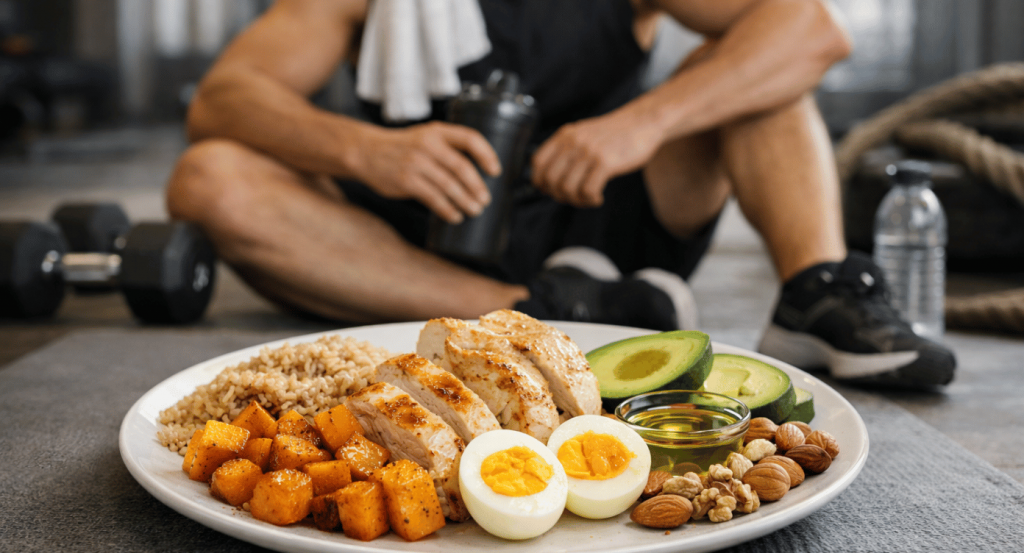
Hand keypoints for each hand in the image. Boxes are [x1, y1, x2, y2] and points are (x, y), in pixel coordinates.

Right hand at [355, 122, 500, 222]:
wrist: (367, 151)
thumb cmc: (401, 147)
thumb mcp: (425, 136)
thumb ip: (447, 148)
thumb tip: (476, 173)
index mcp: (437, 131)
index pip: (470, 138)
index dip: (487, 154)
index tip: (495, 171)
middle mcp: (428, 145)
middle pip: (462, 167)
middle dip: (477, 186)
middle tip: (485, 199)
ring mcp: (416, 163)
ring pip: (449, 186)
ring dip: (465, 201)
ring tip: (474, 210)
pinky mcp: (407, 181)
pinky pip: (434, 199)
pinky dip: (447, 209)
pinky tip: (454, 216)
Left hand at [532, 111, 663, 206]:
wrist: (643, 122)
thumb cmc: (615, 133)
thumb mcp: (584, 134)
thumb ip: (567, 150)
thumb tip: (550, 179)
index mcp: (565, 135)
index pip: (538, 162)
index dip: (539, 182)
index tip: (549, 190)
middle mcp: (573, 142)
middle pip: (550, 179)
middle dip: (559, 195)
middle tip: (573, 197)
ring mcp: (589, 151)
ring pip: (567, 188)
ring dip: (576, 200)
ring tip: (588, 198)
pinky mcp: (605, 162)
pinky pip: (588, 190)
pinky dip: (590, 199)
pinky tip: (598, 197)